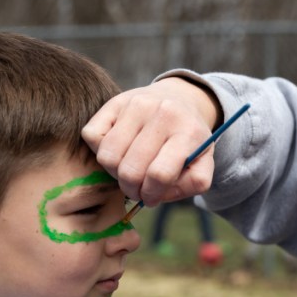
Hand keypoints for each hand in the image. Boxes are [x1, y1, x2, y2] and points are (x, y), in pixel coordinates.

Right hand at [82, 77, 220, 204]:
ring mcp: (136, 104)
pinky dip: (99, 149)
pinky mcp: (114, 101)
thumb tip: (162, 193)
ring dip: (115, 172)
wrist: (179, 98)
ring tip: (129, 169)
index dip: (151, 194)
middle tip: (138, 188)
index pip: (160, 174)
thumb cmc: (188, 138)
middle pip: (130, 170)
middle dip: (132, 189)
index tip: (150, 198)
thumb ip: (193, 183)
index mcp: (189, 132)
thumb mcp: (204, 162)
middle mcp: (163, 113)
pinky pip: (92, 136)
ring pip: (108, 156)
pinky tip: (119, 149)